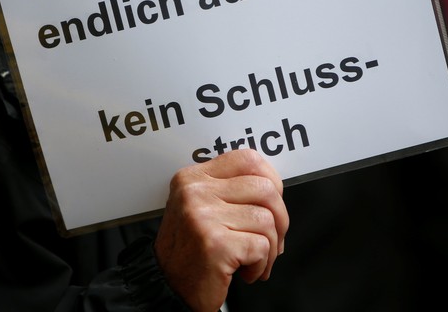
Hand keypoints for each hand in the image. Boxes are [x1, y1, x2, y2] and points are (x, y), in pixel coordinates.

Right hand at [154, 149, 287, 311]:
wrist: (167, 287)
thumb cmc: (190, 250)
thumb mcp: (201, 207)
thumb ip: (230, 189)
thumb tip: (274, 187)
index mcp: (192, 178)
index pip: (246, 159)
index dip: (271, 179)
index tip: (273, 202)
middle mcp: (194, 192)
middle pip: (265, 189)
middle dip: (279, 219)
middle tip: (270, 240)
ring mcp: (203, 216)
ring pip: (267, 220)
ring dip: (271, 248)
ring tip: (254, 260)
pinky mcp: (215, 244)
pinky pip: (262, 246)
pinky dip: (261, 265)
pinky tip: (245, 271)